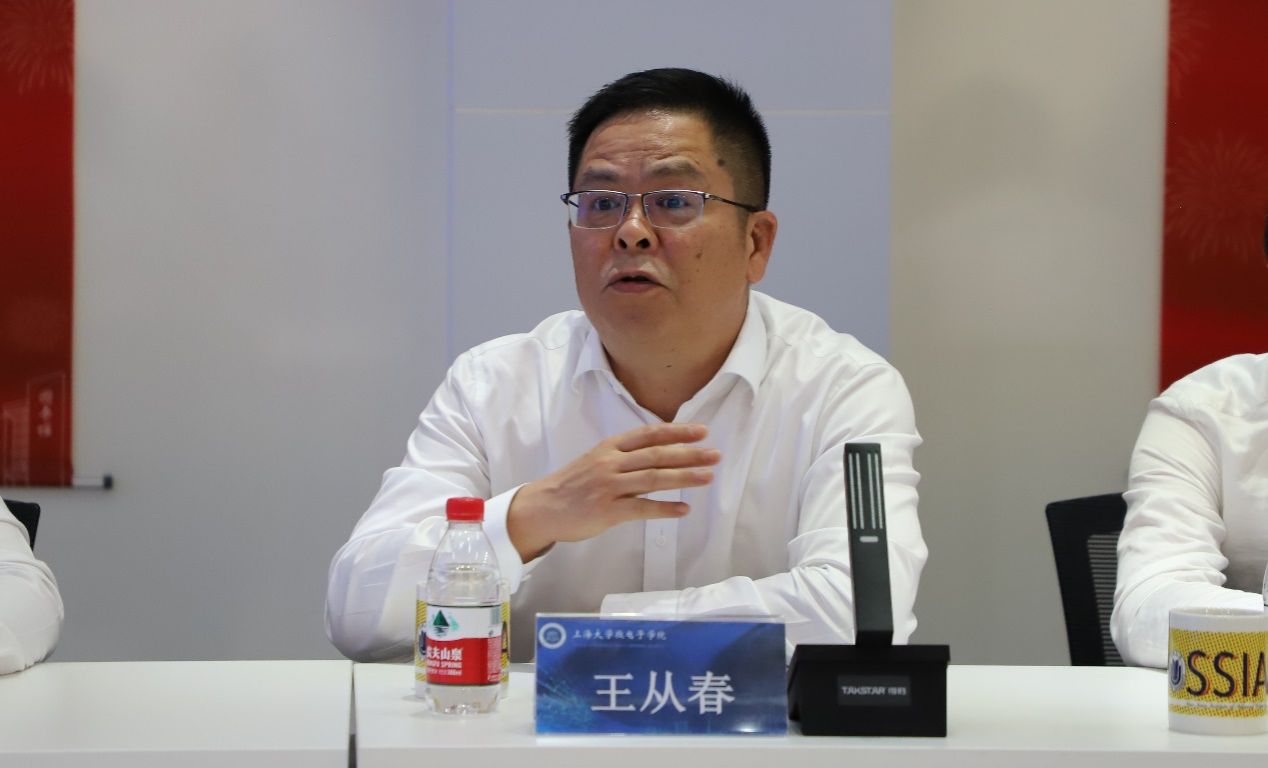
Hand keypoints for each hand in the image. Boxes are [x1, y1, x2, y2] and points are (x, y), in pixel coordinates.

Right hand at [507, 423, 719, 559]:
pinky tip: (684, 509)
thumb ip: (623, 457)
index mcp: (609, 447)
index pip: (648, 435)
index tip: (702, 431)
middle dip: (689, 454)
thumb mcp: (595, 461)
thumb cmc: (572, 485)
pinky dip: (664, 508)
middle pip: (656, 455)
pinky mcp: (607, 510)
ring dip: (684, 478)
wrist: (542, 508)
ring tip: (708, 477)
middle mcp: (611, 462)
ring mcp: (608, 486)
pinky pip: (641, 508)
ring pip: (653, 478)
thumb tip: (659, 455)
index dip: (677, 432)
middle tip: (715, 454)